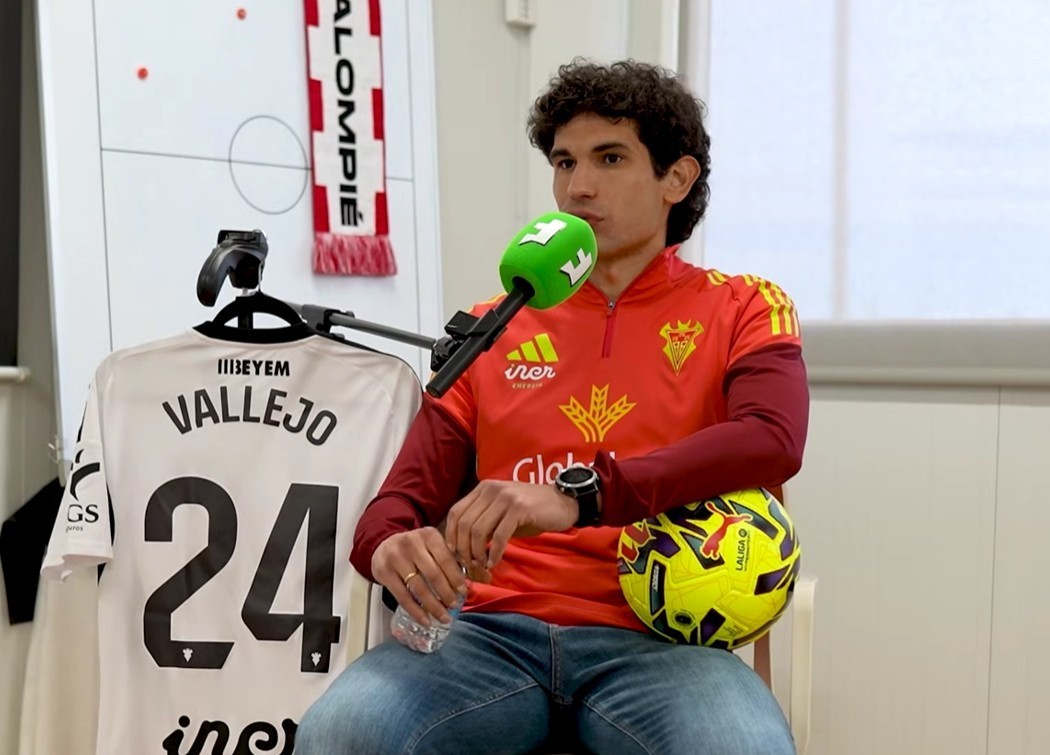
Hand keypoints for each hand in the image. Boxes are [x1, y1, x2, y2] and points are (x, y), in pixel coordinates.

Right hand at [371, 528, 467, 626]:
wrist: (384, 545)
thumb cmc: (414, 548)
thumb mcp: (430, 544)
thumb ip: (446, 558)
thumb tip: (465, 585)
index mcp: (428, 535)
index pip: (445, 558)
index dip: (456, 577)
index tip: (463, 592)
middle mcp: (411, 544)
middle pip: (433, 574)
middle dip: (446, 593)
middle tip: (454, 606)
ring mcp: (396, 558)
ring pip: (419, 588)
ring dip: (434, 606)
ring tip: (443, 617)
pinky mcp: (384, 573)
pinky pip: (403, 597)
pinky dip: (416, 611)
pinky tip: (425, 620)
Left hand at [445, 481, 578, 570]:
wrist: (562, 502)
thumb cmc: (531, 511)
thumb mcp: (502, 513)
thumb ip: (484, 523)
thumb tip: (463, 547)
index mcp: (483, 488)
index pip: (455, 512)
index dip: (451, 535)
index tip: (455, 554)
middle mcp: (491, 489)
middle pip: (464, 523)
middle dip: (463, 549)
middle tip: (470, 565)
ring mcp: (505, 497)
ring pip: (478, 530)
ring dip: (477, 553)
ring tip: (482, 565)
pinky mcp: (519, 509)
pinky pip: (499, 536)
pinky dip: (494, 553)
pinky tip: (494, 563)